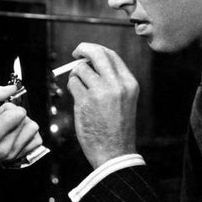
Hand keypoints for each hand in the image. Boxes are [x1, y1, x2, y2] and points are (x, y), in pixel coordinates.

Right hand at [0, 84, 42, 169]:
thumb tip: (13, 87)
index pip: (19, 113)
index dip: (8, 108)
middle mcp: (5, 148)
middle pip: (27, 119)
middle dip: (13, 116)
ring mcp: (12, 154)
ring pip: (33, 128)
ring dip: (22, 124)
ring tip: (5, 128)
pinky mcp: (16, 158)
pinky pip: (35, 141)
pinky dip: (28, 134)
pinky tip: (15, 133)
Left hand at [66, 42, 138, 167]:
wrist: (115, 152)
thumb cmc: (117, 128)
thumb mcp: (125, 100)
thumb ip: (112, 81)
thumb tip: (91, 63)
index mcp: (129, 83)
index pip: (111, 55)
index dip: (96, 50)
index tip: (87, 51)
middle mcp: (116, 85)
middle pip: (96, 54)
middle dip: (83, 49)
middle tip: (76, 53)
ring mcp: (100, 92)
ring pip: (81, 69)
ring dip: (76, 75)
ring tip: (80, 88)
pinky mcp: (85, 101)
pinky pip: (73, 83)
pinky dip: (72, 87)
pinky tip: (78, 98)